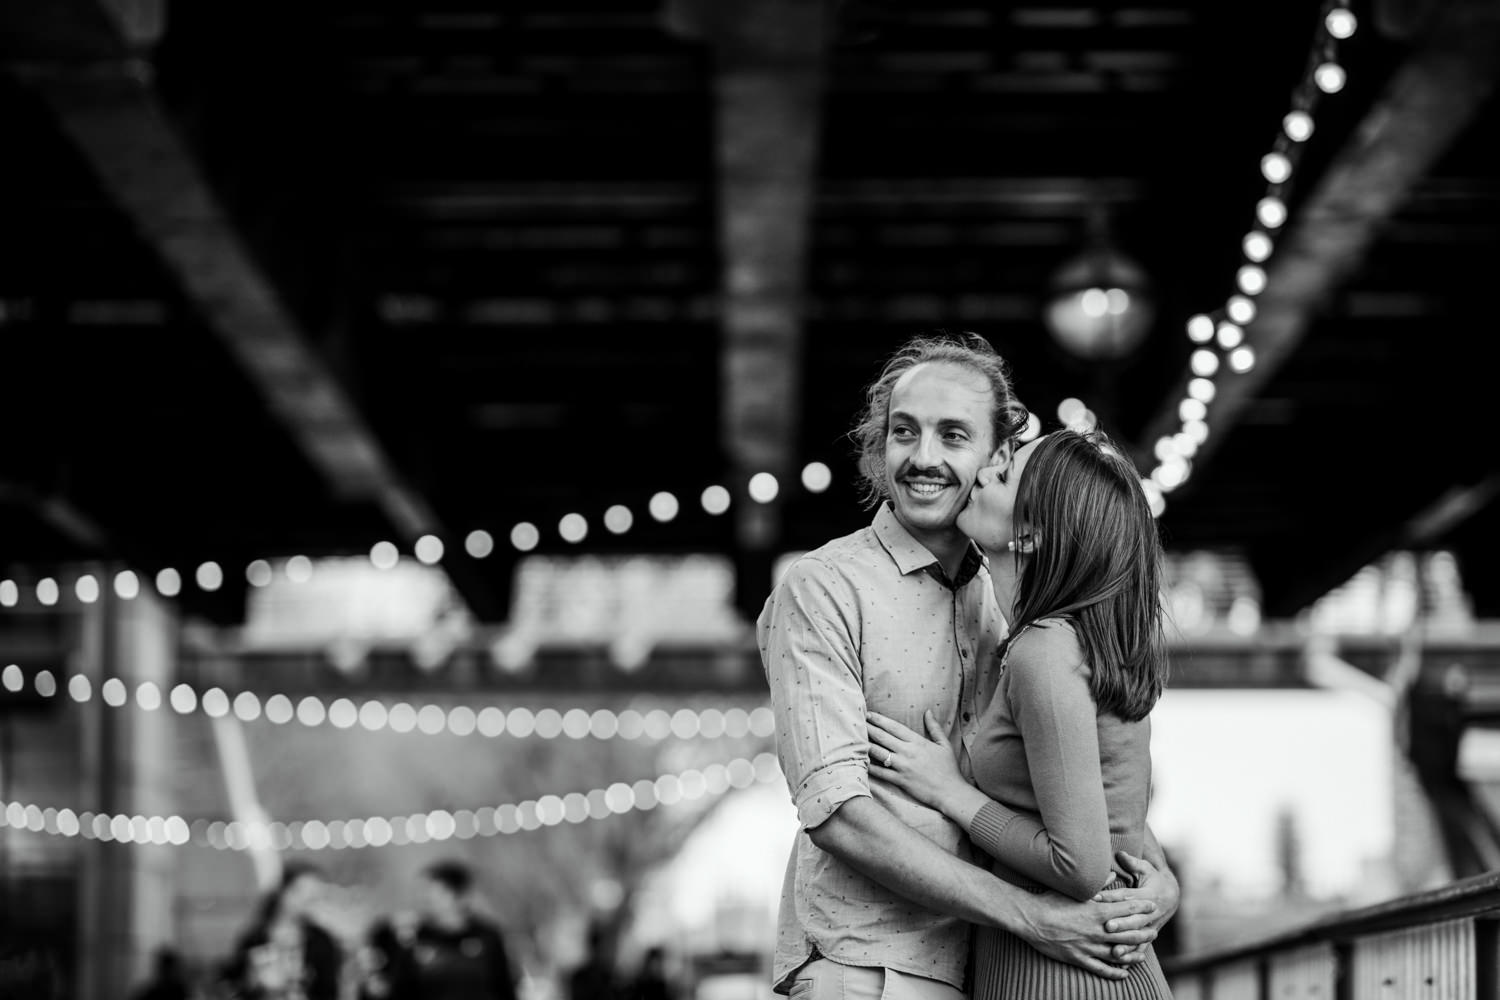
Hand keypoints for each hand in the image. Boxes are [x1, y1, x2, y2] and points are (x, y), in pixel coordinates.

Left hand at [865, 710, 967, 811]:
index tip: (869, 714)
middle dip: (869, 728)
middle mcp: (908, 752)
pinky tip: (860, 762)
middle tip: (857, 722)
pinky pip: (881, 773)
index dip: (880, 719)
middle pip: (883, 737)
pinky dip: (870, 767)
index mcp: (918, 742)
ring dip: (866, 745)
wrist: (951, 792)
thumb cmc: (948, 768)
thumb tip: (928, 711)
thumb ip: (934, 727)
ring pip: (879, 753)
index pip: (894, 727)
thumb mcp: (944, 745)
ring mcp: (903, 766)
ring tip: (855, 739)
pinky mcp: (900, 780)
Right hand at [1013, 890, 1157, 978]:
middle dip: (1143, 933)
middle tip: (1154, 932)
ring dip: (1133, 954)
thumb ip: (1097, 884)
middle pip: (1128, 934)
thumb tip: (1113, 874)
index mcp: (1097, 912)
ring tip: (1143, 955)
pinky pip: (1101, 969)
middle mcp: (1096, 931)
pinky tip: (1124, 973)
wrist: (1030, 919)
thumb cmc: (1051, 901)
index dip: (1142, 908)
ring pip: (1118, 954)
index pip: (1127, 909)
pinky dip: (1114, 972)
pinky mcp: (1078, 958)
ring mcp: (1088, 946)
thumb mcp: (1075, 890)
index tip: (1152, 907)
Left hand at [1093, 851, 1177, 959]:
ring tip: (1114, 952)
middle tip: (1107, 926)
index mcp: (1147, 895)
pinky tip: (1121, 963)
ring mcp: (1151, 926)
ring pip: (1138, 937)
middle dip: (1121, 924)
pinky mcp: (1150, 935)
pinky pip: (1141, 947)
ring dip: (1127, 944)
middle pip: (1134, 919)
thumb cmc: (1153, 879)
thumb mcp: (1146, 869)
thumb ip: (1133, 863)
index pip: (1126, 896)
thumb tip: (1121, 853)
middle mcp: (1150, 912)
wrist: (1172, 895)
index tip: (1095, 897)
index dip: (1111, 897)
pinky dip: (1132, 956)